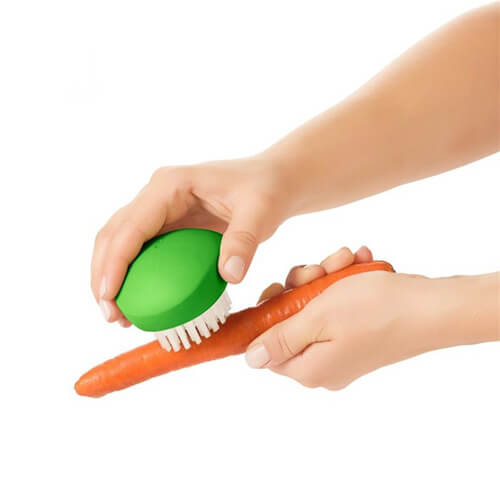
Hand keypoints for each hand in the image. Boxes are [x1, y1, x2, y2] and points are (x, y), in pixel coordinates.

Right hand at [91, 155, 289, 324]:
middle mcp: (157, 195)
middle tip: (111, 316)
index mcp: (170, 185)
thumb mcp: (260, 211)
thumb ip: (244, 240)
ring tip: (117, 317)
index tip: (110, 296)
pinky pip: (141, 251)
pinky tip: (140, 304)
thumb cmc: (266, 189)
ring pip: (120, 243)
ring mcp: (160, 210)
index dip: (114, 261)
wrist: (271, 181)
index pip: (131, 224)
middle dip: (104, 275)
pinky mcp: (168, 225)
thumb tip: (230, 276)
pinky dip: (132, 277)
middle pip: (113, 234)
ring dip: (111, 277)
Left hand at [245, 247, 497, 389]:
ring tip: (346, 260)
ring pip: (315, 309)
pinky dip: (344, 284)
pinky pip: (338, 309)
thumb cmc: (375, 311)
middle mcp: (324, 365)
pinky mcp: (359, 336)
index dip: (268, 314)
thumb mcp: (317, 318)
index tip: (279, 287)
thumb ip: (281, 339)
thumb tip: (251, 359)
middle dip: (301, 287)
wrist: (431, 308)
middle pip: (291, 323)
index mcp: (309, 369)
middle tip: (317, 269)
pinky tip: (359, 264)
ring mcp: (343, 351)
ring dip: (325, 279)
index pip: (267, 347)